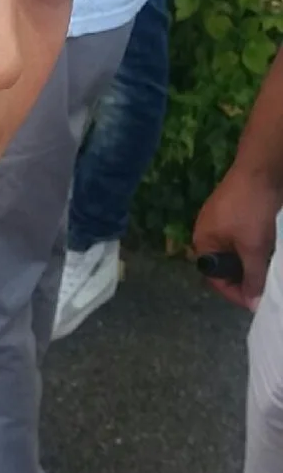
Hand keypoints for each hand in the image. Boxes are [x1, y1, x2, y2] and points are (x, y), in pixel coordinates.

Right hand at [193, 162, 280, 309]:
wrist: (262, 168)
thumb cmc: (251, 209)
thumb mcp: (253, 247)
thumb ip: (253, 277)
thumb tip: (254, 304)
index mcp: (202, 241)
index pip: (215, 278)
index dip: (235, 292)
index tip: (257, 300)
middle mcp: (208, 232)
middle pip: (225, 266)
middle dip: (245, 276)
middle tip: (265, 284)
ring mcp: (222, 220)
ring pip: (236, 252)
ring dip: (253, 261)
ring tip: (269, 266)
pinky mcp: (236, 211)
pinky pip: (243, 238)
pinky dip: (255, 246)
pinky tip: (269, 247)